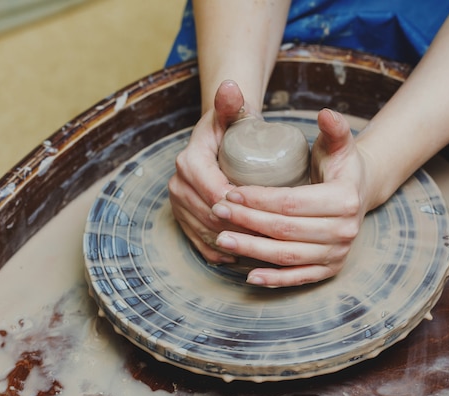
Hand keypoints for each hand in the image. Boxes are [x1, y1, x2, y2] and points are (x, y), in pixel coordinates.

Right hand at [168, 80, 260, 263]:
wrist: (215, 135)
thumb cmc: (231, 124)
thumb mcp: (233, 113)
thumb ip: (232, 102)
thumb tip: (230, 85)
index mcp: (189, 162)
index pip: (217, 193)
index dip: (242, 208)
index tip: (270, 214)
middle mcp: (177, 183)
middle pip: (211, 217)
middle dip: (240, 229)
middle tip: (271, 238)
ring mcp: (177, 202)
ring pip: (205, 232)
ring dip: (231, 244)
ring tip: (259, 249)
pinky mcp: (181, 216)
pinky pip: (197, 241)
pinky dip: (216, 252)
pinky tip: (236, 256)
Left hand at [211, 109, 372, 286]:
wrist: (359, 193)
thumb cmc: (340, 166)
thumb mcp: (339, 144)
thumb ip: (334, 128)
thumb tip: (325, 113)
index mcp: (344, 199)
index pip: (291, 202)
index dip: (257, 198)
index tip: (230, 191)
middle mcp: (344, 231)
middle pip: (285, 230)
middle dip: (247, 222)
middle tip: (218, 212)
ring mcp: (338, 254)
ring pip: (287, 255)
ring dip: (252, 250)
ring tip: (222, 239)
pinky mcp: (330, 270)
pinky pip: (298, 278)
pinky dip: (274, 279)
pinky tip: (249, 276)